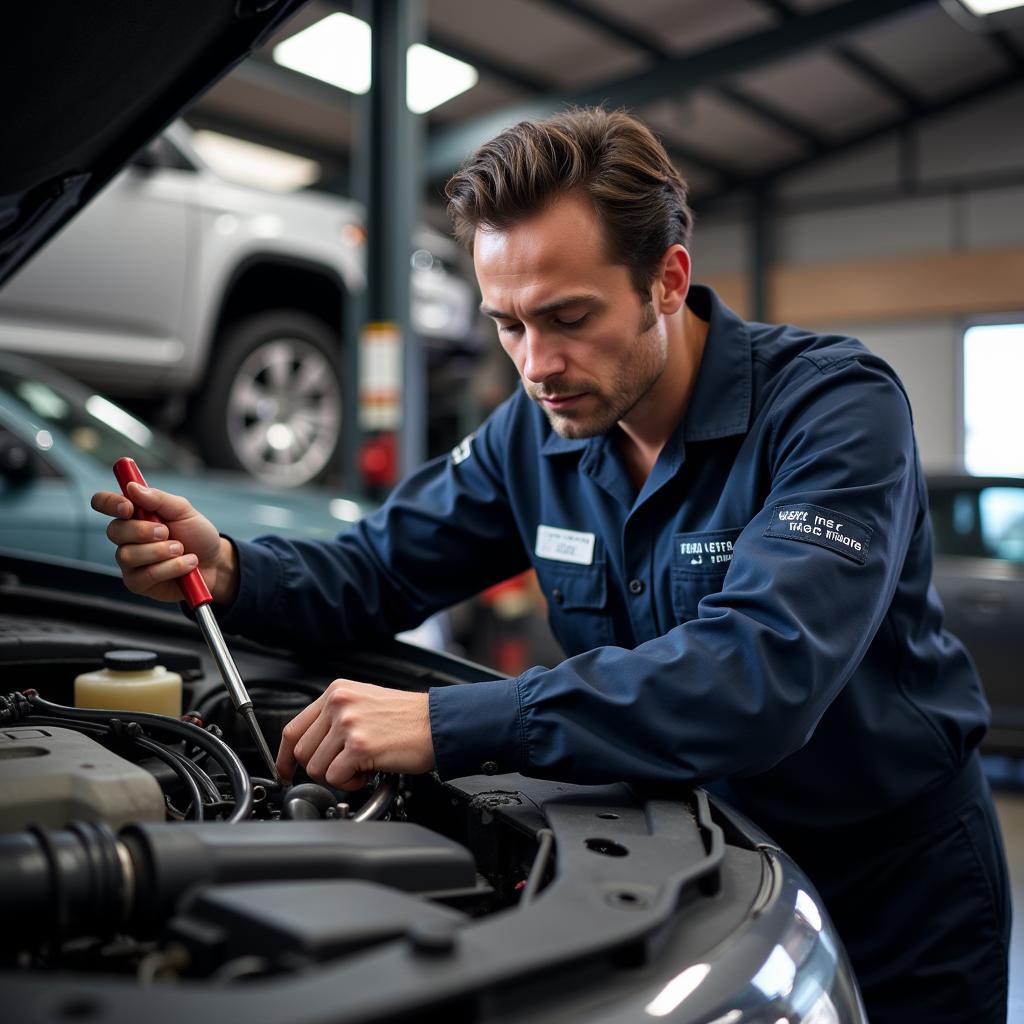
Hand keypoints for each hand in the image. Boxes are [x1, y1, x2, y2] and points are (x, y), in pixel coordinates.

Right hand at [90, 483, 238, 604]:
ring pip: (128, 555)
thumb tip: (132, 487)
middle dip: (144, 531)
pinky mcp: (138, 583)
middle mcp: (126, 537)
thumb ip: (159, 499)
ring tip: (182, 549)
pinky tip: (187, 564)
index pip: (104, 503)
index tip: (129, 507)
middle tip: (167, 532)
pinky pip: (145, 575)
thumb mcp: (184, 511)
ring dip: (161, 551)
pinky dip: (171, 568)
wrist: (215, 563)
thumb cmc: (197, 535)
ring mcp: (130, 562)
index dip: (109, 503)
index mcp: (134, 514)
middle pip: (114, 531)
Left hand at [277, 679, 434, 789]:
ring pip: (316, 768)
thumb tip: (311, 745)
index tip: (285, 771)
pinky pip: (336, 778)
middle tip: (345, 769)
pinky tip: (369, 772)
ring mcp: (348, 724)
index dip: (284, 756)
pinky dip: (351, 783)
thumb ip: (334, 717)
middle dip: (320, 769)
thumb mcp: (364, 702)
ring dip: (337, 776)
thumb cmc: (408, 718)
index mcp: (337, 692)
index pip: (293, 727)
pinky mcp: (359, 746)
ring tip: (361, 767)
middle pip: (302, 752)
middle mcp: (339, 704)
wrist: (438, 723)